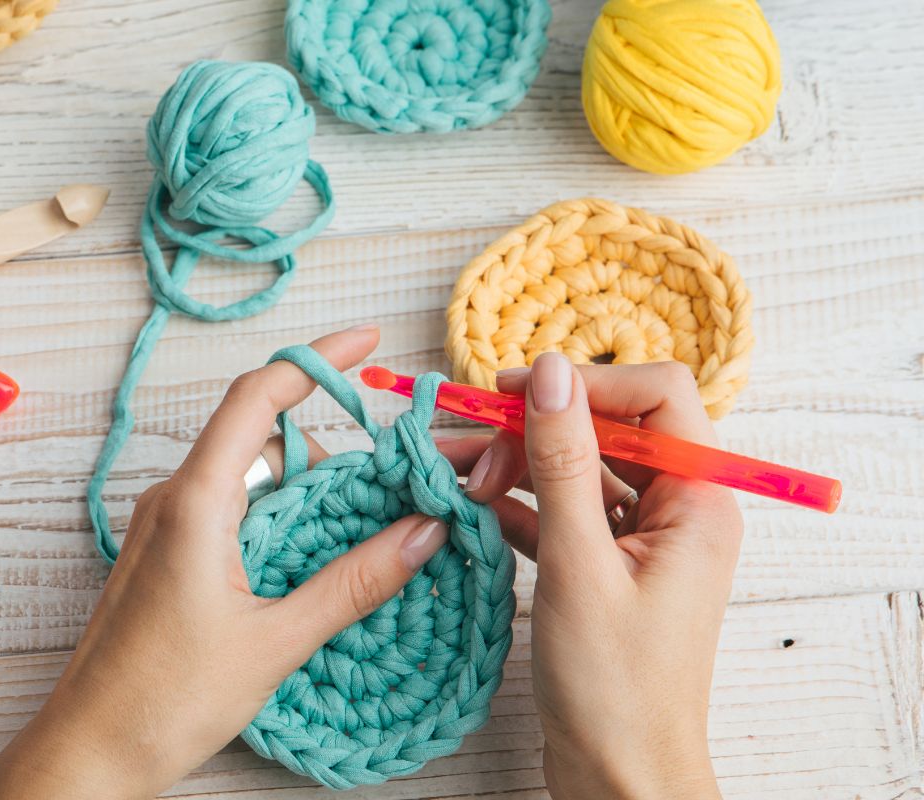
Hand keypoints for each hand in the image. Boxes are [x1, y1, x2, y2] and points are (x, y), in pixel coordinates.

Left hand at [0, 327, 448, 799]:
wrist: (89, 751)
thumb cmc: (166, 700)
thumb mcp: (277, 639)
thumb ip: (356, 580)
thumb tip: (425, 530)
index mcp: (196, 501)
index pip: (258, 395)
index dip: (316, 359)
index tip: (368, 342)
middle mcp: (175, 499)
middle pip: (261, 434)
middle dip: (329, 440)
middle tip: (393, 466)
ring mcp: (166, 525)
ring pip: (248, 474)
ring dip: (307, 484)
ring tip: (367, 516)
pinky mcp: (167, 553)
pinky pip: (231, 507)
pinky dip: (279, 513)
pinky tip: (315, 550)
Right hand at [439, 353, 741, 799]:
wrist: (620, 777)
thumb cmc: (615, 688)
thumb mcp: (579, 563)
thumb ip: (563, 461)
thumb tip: (550, 371)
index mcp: (698, 501)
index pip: (654, 396)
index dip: (583, 383)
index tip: (511, 392)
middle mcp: (677, 510)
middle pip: (604, 429)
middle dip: (531, 430)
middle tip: (466, 449)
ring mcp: (640, 539)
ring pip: (574, 469)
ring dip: (513, 466)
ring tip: (452, 476)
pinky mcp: (606, 566)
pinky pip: (561, 511)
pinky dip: (516, 505)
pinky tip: (470, 508)